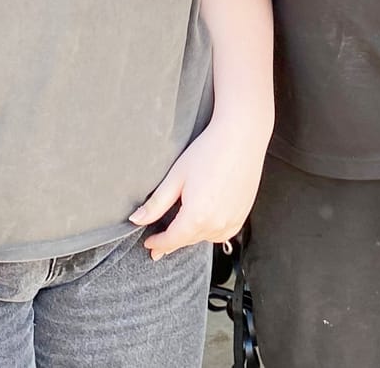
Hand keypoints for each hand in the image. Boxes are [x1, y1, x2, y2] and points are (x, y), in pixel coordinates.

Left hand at [131, 115, 268, 259]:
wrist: (242, 136)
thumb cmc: (209, 151)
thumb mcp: (176, 177)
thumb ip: (156, 204)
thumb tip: (136, 220)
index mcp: (196, 216)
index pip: (172, 240)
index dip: (158, 243)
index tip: (149, 244)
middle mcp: (216, 224)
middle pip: (188, 240)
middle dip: (173, 240)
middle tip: (160, 241)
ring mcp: (232, 220)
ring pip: (205, 237)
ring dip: (192, 235)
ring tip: (183, 227)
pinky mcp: (243, 214)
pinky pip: (222, 233)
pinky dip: (211, 230)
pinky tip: (205, 220)